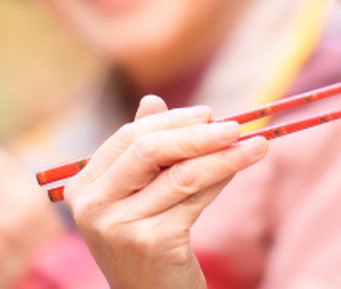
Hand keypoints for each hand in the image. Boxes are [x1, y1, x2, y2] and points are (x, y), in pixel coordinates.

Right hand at [65, 95, 267, 288]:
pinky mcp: (152, 242)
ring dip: (224, 155)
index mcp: (83, 187)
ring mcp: (119, 226)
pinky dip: (223, 177)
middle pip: (149, 150)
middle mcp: (92, 207)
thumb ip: (143, 150)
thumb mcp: (137, 195)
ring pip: (181, 174)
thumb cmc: (147, 241)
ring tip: (257, 143)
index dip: (172, 121)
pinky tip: (241, 167)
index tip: (209, 114)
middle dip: (197, 133)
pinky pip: (196, 197)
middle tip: (235, 125)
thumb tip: (152, 99)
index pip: (129, 137)